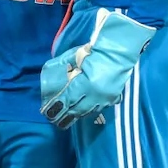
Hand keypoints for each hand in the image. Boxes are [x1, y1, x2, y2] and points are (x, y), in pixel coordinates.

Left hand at [40, 9, 154, 129]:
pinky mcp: (114, 98)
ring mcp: (106, 98)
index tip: (48, 112)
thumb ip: (65, 66)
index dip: (57, 107)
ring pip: (89, 112)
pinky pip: (100, 108)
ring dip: (77, 114)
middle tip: (55, 118)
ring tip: (68, 115)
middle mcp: (96, 94)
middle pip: (77, 109)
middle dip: (65, 115)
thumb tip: (54, 75)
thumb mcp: (76, 56)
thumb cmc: (95, 50)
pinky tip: (84, 110)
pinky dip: (90, 110)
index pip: (68, 99)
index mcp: (86, 83)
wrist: (119, 49)